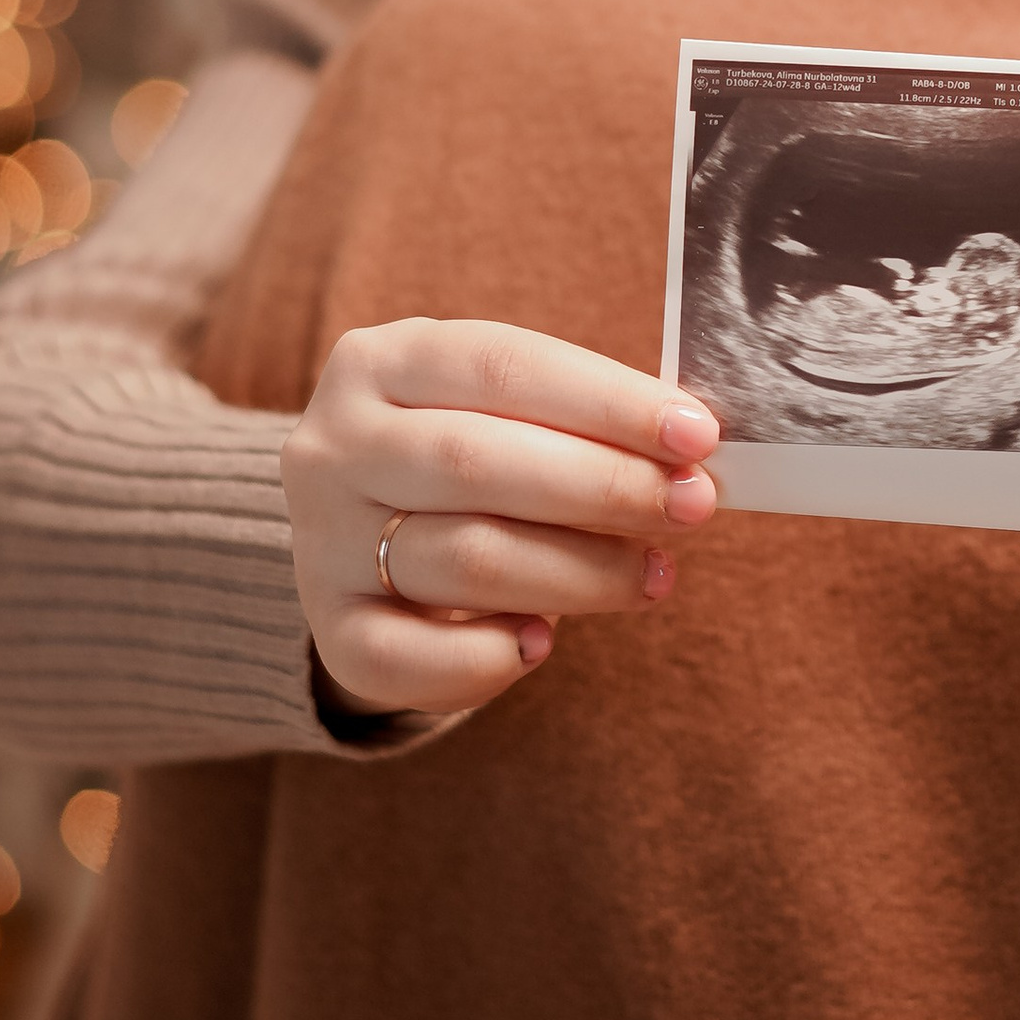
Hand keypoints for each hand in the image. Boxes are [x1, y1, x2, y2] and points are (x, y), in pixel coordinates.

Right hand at [281, 318, 721, 721]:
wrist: (364, 532)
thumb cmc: (469, 453)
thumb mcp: (505, 408)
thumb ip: (580, 419)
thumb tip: (690, 450)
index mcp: (380, 362)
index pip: (502, 365)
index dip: (607, 401)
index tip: (697, 434)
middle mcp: (335, 446)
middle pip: (476, 461)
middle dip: (603, 486)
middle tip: (692, 506)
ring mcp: (322, 540)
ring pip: (462, 559)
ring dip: (578, 572)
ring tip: (655, 575)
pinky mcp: (329, 628)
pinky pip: (407, 657)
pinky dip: (486, 658)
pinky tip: (542, 644)